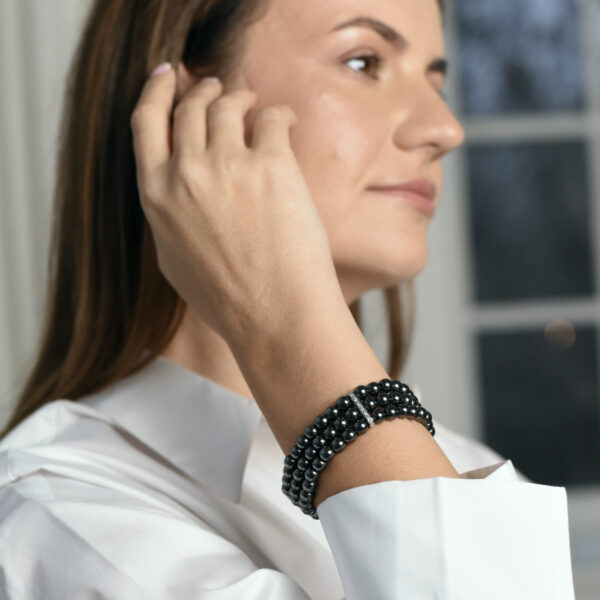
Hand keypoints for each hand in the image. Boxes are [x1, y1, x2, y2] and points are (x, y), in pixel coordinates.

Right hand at [130, 64, 341, 346]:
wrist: (274, 315)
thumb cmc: (227, 298)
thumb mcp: (173, 260)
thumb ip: (167, 215)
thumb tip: (174, 187)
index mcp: (157, 196)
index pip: (147, 121)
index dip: (157, 90)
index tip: (168, 74)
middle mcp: (187, 174)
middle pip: (191, 107)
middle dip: (206, 91)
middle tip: (221, 91)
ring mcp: (229, 166)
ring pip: (229, 105)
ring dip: (241, 98)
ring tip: (254, 106)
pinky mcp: (272, 166)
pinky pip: (273, 118)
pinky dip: (279, 115)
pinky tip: (284, 123)